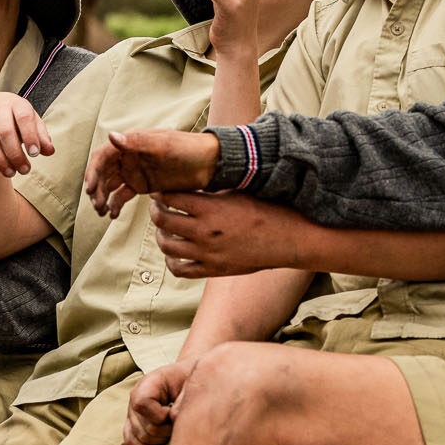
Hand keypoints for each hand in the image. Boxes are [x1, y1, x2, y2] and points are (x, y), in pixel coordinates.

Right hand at [0, 92, 53, 177]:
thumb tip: (49, 151)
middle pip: (5, 132)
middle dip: (15, 154)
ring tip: (10, 173)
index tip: (34, 154)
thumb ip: (41, 136)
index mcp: (16, 103)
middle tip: (24, 171)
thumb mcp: (31, 122)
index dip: (30, 137)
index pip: (24, 118)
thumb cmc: (16, 118)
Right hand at [84, 130, 220, 217]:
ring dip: (103, 198)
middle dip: (96, 189)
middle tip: (97, 206)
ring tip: (104, 213)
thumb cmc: (187, 149)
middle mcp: (129, 156)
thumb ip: (135, 143)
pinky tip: (113, 216)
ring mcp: (135, 171)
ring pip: (110, 185)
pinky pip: (122, 195)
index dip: (92, 172)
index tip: (90, 190)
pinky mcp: (143, 185)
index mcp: (130, 143)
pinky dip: (115, 205)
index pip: (102, 157)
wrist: (209, 164)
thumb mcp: (162, 146)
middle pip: (102, 173)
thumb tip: (110, 135)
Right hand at [123, 360, 193, 444]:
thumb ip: (184, 400)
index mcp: (148, 383)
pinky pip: (131, 442)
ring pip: (141, 438)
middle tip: (178, 422)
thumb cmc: (189, 381)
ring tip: (172, 427)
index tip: (174, 411)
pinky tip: (161, 438)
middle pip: (145, 427)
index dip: (160, 415)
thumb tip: (173, 418)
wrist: (186, 380)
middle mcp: (135, 397)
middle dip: (166, 430)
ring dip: (161, 438)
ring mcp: (132, 411)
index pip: (141, 404)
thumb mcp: (191, 384)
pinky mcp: (132, 423)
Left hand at [151, 192, 308, 276]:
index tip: (160, 189)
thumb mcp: (238, 191)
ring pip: (167, 246)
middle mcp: (205, 232)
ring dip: (161, 235)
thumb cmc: (266, 209)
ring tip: (164, 228)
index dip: (161, 192)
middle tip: (158, 206)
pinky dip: (171, 261)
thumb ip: (212, 188)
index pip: (170, 197)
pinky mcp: (213, 270)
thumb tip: (191, 175)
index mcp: (211, 208)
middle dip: (156, 211)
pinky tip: (175, 252)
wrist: (288, 239)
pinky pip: (180, 269)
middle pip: (163, 221)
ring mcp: (207, 254)